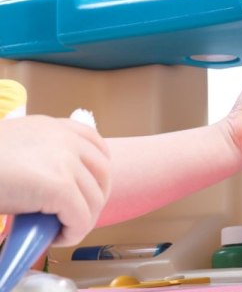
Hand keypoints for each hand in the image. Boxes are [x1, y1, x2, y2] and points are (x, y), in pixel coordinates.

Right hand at [0, 115, 110, 245]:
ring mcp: (64, 160)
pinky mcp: (59, 185)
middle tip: (74, 217)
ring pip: (93, 198)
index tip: (87, 190)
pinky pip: (81, 216)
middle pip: (102, 173)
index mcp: (53, 127)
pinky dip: (74, 232)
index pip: (96, 145)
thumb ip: (42, 155)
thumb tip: (61, 180)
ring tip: (61, 229)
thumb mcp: (17, 148)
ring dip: (82, 219)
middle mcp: (64, 138)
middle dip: (94, 199)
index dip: (98, 172)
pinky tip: (57, 237)